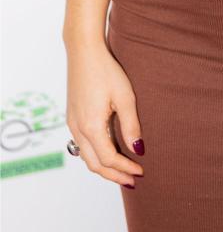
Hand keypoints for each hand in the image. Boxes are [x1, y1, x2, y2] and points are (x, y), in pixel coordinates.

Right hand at [65, 40, 144, 187]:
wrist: (84, 51)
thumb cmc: (106, 71)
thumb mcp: (125, 96)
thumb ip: (131, 126)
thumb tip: (138, 150)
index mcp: (91, 126)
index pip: (109, 159)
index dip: (125, 168)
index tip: (141, 171)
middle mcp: (78, 129)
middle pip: (94, 164)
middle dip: (113, 175)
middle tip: (132, 180)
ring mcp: (72, 123)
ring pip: (86, 156)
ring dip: (104, 167)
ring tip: (122, 171)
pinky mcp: (72, 116)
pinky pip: (82, 145)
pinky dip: (95, 154)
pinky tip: (108, 151)